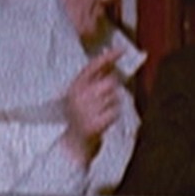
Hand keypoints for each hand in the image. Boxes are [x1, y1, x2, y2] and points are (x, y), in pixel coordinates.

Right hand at [63, 47, 122, 165]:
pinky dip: (113, 115)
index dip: (109, 56)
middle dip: (112, 89)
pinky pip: (115, 111)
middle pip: (109, 82)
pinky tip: (103, 120)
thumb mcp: (80, 95)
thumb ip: (94, 79)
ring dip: (112, 104)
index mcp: (74, 87)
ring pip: (115, 97)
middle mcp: (79, 97)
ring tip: (100, 112)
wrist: (72, 145)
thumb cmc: (78, 119)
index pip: (94, 66)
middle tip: (103, 100)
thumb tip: (111, 64)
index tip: (121, 50)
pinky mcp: (95, 124)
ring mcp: (87, 111)